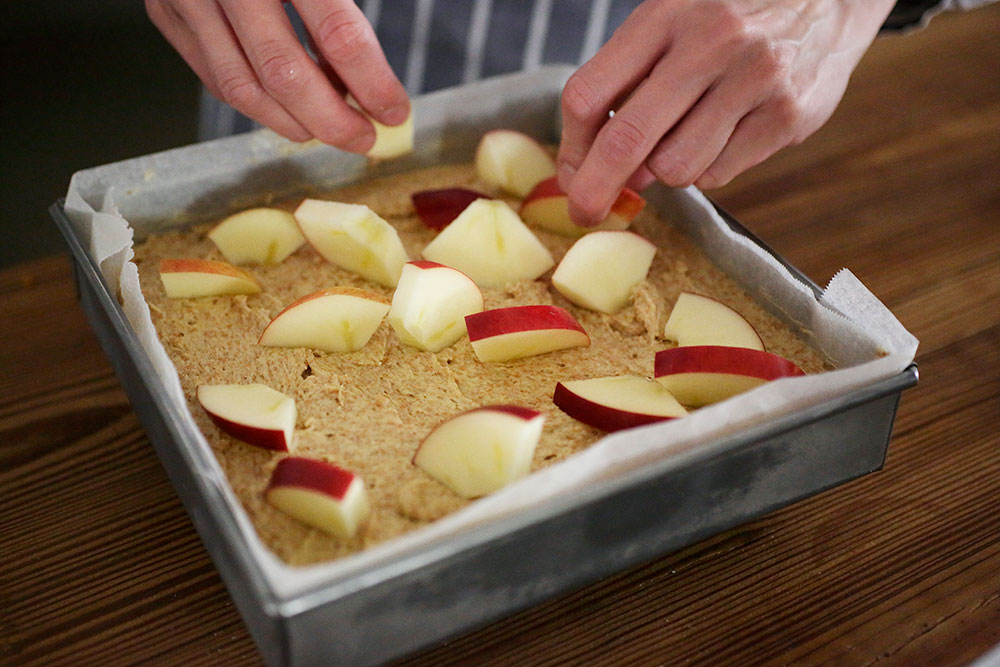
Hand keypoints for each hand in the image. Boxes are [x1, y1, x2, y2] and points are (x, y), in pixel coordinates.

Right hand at [146, 0, 409, 151]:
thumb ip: (345, 12)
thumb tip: (374, 82)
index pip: (339, 34)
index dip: (373, 83)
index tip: (395, 111)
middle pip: (285, 74)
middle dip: (332, 120)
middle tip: (364, 138)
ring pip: (243, 88)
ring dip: (293, 122)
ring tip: (330, 128)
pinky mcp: (165, 12)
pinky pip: (216, 77)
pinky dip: (258, 102)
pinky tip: (289, 106)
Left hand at [557, 0, 896, 224]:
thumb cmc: (728, 16)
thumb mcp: (672, 22)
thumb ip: (630, 82)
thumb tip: (594, 168)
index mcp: (665, 14)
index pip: (589, 95)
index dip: (572, 147)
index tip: (571, 174)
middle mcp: (710, 42)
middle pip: (626, 140)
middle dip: (596, 189)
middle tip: (585, 212)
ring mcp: (754, 79)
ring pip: (675, 169)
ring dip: (667, 169)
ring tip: (685, 137)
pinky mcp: (787, 114)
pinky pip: (719, 173)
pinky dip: (709, 166)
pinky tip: (725, 132)